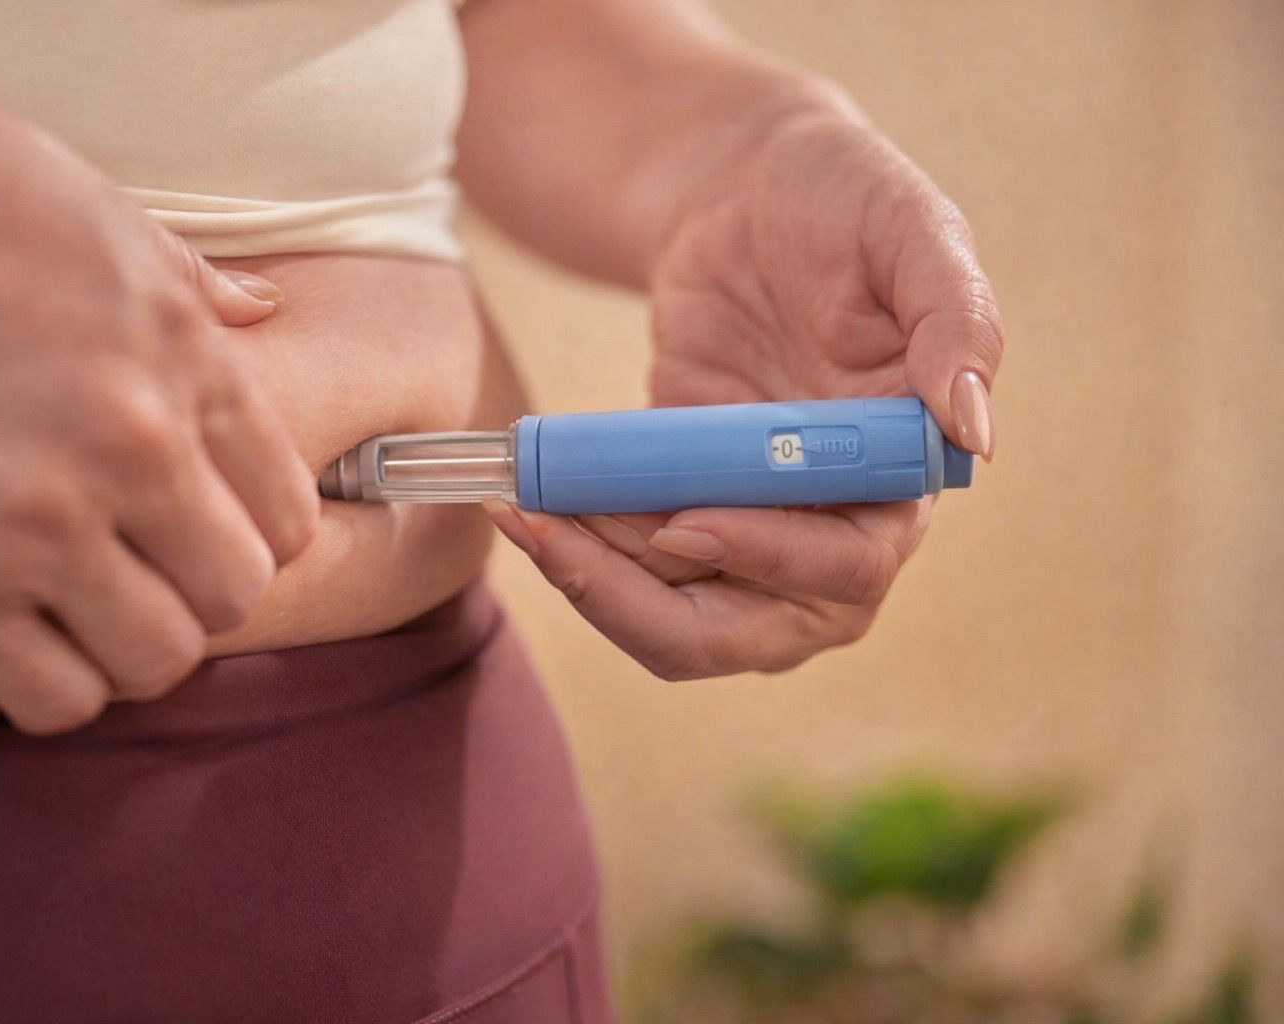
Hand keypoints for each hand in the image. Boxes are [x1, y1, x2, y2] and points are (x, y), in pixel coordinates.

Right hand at [0, 35, 318, 730]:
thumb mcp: (86, 207)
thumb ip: (187, 287)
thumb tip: (261, 314)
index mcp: (165, 380)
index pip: (281, 528)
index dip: (260, 534)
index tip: (220, 527)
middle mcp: (91, 478)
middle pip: (211, 620)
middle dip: (190, 600)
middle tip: (146, 570)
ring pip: (96, 689)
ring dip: (90, 654)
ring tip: (58, 603)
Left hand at [487, 104, 1002, 678]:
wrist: (744, 193)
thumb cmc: (840, 200)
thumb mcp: (911, 229)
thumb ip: (957, 320)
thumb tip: (974, 434)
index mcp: (902, 469)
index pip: (852, 564)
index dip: (771, 559)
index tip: (683, 522)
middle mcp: (838, 520)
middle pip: (760, 628)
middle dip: (652, 609)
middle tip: (558, 544)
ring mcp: (757, 523)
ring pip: (685, 617)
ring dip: (600, 586)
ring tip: (529, 516)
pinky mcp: (689, 508)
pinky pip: (637, 570)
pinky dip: (584, 556)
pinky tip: (535, 507)